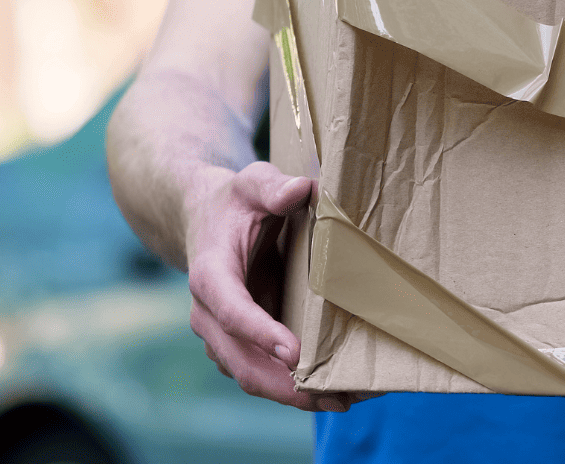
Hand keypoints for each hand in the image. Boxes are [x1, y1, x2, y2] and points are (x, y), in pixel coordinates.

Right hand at [185, 161, 351, 411]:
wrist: (205, 218)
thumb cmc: (235, 201)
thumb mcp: (251, 182)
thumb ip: (272, 187)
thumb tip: (299, 191)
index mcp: (210, 275)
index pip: (230, 309)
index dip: (259, 332)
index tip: (293, 353)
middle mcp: (210, 313)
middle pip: (239, 359)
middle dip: (283, 384)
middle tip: (331, 397)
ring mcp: (223, 333)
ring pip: (250, 374)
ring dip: (292, 394)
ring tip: (342, 401)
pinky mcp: (240, 340)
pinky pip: (262, 371)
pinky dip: (292, 386)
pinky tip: (332, 391)